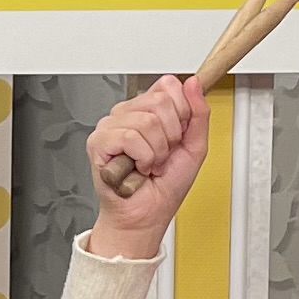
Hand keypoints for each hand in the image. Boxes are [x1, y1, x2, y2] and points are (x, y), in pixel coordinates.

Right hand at [84, 74, 207, 252]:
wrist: (147, 215)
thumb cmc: (165, 186)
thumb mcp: (194, 146)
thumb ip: (199, 113)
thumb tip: (193, 83)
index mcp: (149, 110)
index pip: (168, 85)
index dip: (182, 112)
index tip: (178, 136)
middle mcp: (128, 113)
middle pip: (160, 101)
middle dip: (171, 136)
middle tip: (162, 155)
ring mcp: (111, 125)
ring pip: (147, 121)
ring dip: (157, 152)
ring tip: (149, 165)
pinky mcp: (99, 141)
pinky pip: (130, 137)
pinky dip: (142, 158)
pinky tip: (136, 168)